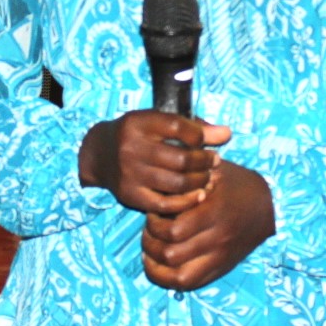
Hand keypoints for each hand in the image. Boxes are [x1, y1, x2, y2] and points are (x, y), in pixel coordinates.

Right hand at [79, 111, 231, 216]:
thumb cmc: (140, 134)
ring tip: (208, 177)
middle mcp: (131, 148)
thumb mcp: (160, 121)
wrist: (99, 154)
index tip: (212, 141)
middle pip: (181, 159)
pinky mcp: (130, 195)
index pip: (179, 127)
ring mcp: (130, 174)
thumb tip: (227, 134)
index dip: (201, 135)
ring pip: (176, 183)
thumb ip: (193, 126)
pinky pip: (165, 204)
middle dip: (205, 162)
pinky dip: (186, 201)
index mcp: (139, 122)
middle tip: (215, 162)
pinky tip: (197, 195)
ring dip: (200, 181)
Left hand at [141, 158, 275, 291]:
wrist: (270, 207)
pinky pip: (189, 284)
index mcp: (214, 212)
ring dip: (155, 263)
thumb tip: (159, 179)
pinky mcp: (220, 268)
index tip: (154, 212)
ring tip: (152, 248)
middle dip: (151, 241)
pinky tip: (159, 264)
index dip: (154, 224)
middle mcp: (217, 239)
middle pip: (170, 254)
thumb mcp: (214, 171)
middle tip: (151, 229)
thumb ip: (188, 174)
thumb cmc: (237, 184)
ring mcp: (219, 257)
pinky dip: (167, 278)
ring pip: (177, 276)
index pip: (172, 230)